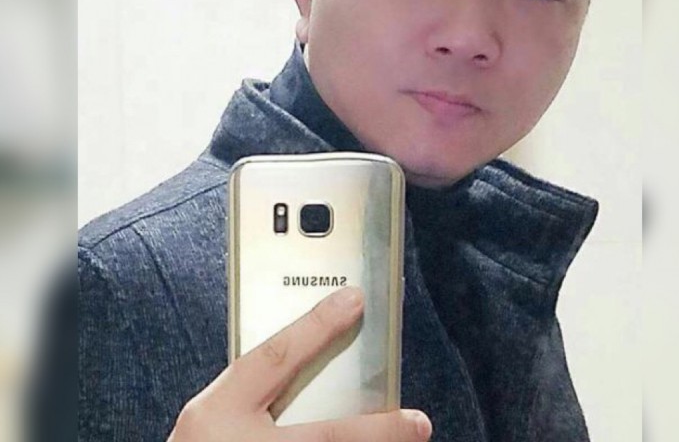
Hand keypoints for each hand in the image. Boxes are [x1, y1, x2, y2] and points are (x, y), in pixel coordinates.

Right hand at [168, 286, 431, 441]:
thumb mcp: (210, 414)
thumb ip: (251, 385)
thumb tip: (307, 354)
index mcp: (218, 415)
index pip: (273, 359)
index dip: (315, 326)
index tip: (353, 300)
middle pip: (327, 437)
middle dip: (380, 431)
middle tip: (419, 422)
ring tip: (409, 440)